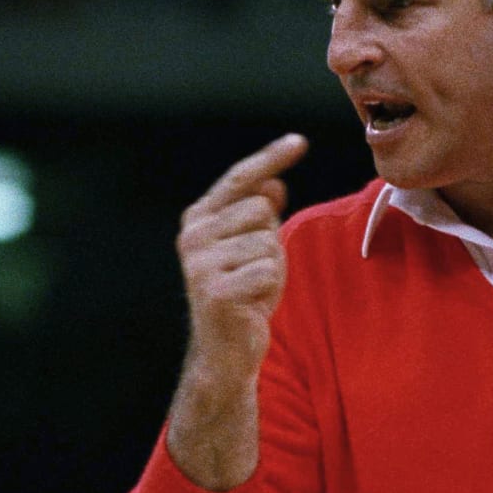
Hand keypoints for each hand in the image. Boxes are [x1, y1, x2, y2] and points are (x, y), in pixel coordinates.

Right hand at [177, 133, 308, 382]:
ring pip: (268, 242)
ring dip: (272, 268)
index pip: (241, 179)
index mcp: (198, 218)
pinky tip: (252, 304)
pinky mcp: (215, 291)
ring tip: (252, 289)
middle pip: (262, 209)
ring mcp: (200, 263)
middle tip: (254, 272)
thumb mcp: (255, 247)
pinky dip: (271, 289)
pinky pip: (268, 271)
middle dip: (271, 240)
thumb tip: (275, 182)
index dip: (271, 157)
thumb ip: (260, 214)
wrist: (225, 351)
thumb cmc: (245, 293)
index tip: (299, 141)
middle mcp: (193, 235)